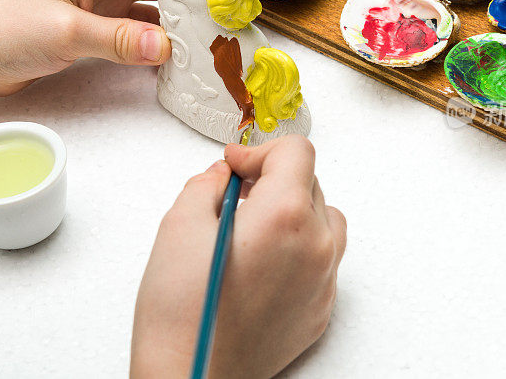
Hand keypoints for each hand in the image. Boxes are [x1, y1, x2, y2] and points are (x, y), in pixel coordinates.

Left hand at [0, 0, 205, 102]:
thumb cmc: (2, 32)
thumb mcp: (63, 33)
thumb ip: (116, 39)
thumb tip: (164, 46)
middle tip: (227, 15)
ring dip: (184, 16)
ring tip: (211, 36)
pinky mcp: (102, 20)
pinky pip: (145, 22)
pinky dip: (164, 36)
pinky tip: (179, 53)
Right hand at [130, 135, 346, 377]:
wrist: (190, 377)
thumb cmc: (181, 314)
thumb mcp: (179, 226)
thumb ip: (207, 185)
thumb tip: (223, 175)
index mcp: (284, 215)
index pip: (296, 152)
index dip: (259, 150)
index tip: (236, 165)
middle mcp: (316, 246)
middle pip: (311, 183)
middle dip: (274, 179)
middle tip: (237, 193)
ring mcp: (323, 281)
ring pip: (326, 221)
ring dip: (296, 211)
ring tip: (257, 226)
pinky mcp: (321, 310)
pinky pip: (323, 262)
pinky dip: (301, 249)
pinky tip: (264, 264)